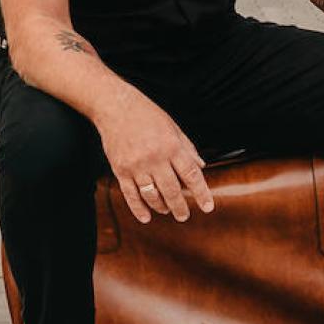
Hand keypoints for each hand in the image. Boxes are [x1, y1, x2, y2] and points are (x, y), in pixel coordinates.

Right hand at [94, 89, 214, 223]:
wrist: (115, 106)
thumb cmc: (146, 114)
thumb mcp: (173, 127)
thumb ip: (187, 148)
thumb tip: (200, 166)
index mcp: (172, 146)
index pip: (191, 175)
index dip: (201, 193)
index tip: (208, 207)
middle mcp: (155, 157)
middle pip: (172, 190)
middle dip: (180, 207)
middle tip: (184, 216)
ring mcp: (136, 165)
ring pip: (152, 195)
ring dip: (161, 207)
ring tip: (167, 210)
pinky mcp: (120, 170)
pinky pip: (131, 195)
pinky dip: (138, 209)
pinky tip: (146, 216)